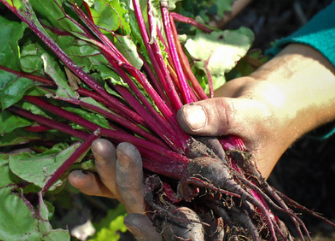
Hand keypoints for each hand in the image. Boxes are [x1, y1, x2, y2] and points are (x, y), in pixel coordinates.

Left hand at [69, 44, 334, 239]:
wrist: (252, 109)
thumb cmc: (260, 118)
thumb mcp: (248, 115)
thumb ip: (219, 117)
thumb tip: (183, 118)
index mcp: (214, 201)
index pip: (184, 227)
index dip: (156, 230)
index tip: (133, 220)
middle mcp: (186, 198)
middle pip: (148, 205)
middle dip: (126, 182)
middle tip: (113, 148)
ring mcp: (165, 183)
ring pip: (130, 192)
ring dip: (109, 174)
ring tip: (97, 146)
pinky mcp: (152, 166)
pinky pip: (122, 177)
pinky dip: (100, 176)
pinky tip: (77, 174)